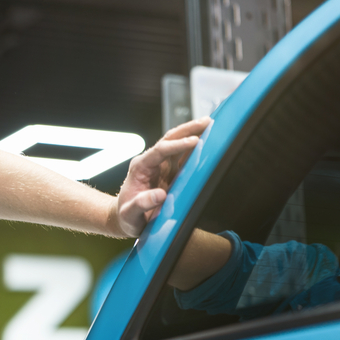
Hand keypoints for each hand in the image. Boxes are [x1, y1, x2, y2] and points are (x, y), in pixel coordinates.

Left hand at [115, 118, 210, 236]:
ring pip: (178, 143)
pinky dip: (196, 147)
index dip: (177, 145)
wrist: (127, 218)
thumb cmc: (127, 216)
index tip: (194, 141)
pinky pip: (184, 156)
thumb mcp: (130, 214)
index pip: (160, 150)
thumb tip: (160, 195)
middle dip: (188, 129)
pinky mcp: (171, 171)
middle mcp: (151, 161)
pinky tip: (208, 141)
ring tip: (212, 125)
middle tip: (207, 121)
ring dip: (194, 133)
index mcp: (140, 167)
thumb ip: (141, 204)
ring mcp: (162, 165)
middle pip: (170, 139)